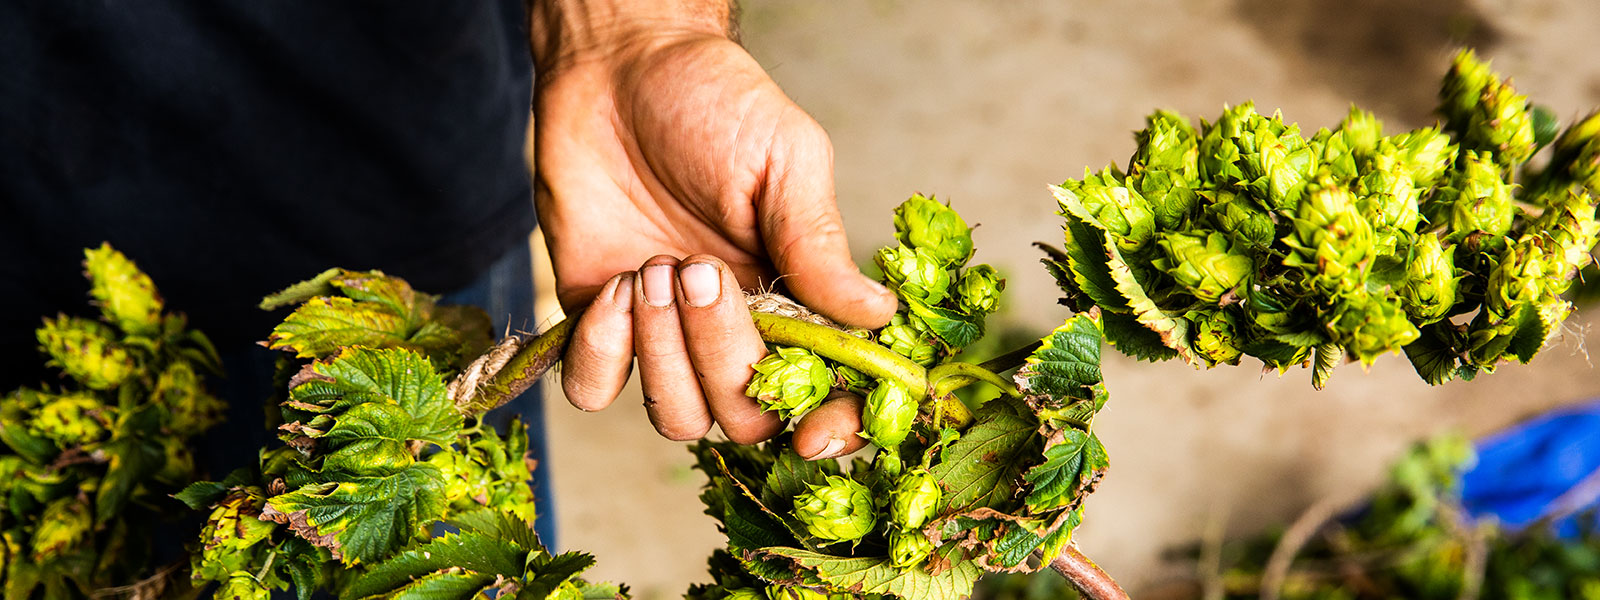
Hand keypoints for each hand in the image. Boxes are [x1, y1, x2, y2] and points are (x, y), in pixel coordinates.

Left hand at [531, 6, 896, 455]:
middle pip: (746, 416)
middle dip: (723, 355)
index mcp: (797, 299)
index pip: (828, 392)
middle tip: (697, 268)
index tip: (814, 433)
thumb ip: (820, 243)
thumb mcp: (786, 160)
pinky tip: (615, 287)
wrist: (617, 66)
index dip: (831, 428)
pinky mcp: (600, 324)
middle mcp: (735, 330)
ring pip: (677, 418)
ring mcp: (666, 335)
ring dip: (664, 353)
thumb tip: (879, 317)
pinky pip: (597, 390)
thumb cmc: (713, 102)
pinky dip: (602, 354)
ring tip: (654, 266)